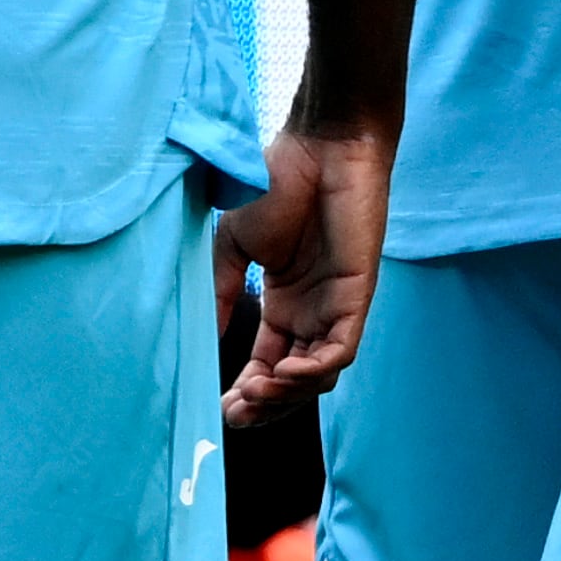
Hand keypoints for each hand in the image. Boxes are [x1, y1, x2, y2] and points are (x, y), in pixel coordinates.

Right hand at [217, 124, 391, 424]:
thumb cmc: (276, 184)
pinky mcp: (356, 298)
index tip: (219, 407)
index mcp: (284, 305)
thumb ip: (221, 291)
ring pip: (316, 377)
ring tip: (253, 392)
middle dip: (264, 405)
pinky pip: (339, 353)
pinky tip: (282, 373)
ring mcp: (335, 308)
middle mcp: (311, 314)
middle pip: (292, 382)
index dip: (246, 391)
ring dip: (285, 394)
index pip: (267, 364)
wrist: (317, 146)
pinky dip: (312, 371)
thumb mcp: (233, 244)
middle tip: (234, 414)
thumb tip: (204, 338)